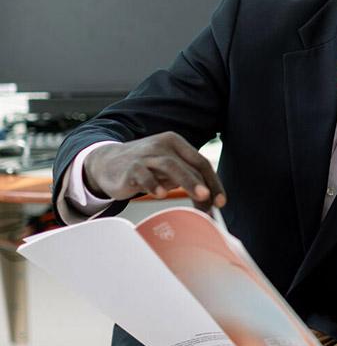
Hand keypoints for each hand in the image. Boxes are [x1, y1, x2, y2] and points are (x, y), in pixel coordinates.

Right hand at [82, 132, 226, 210]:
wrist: (106, 162)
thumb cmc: (144, 167)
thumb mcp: (168, 169)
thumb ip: (187, 178)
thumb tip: (210, 200)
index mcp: (176, 143)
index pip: (201, 162)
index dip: (214, 182)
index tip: (220, 201)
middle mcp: (162, 145)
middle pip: (189, 165)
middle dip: (203, 186)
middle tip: (212, 202)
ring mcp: (145, 155)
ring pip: (171, 166)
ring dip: (188, 182)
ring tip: (200, 196)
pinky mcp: (129, 167)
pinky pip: (143, 175)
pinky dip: (154, 184)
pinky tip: (161, 194)